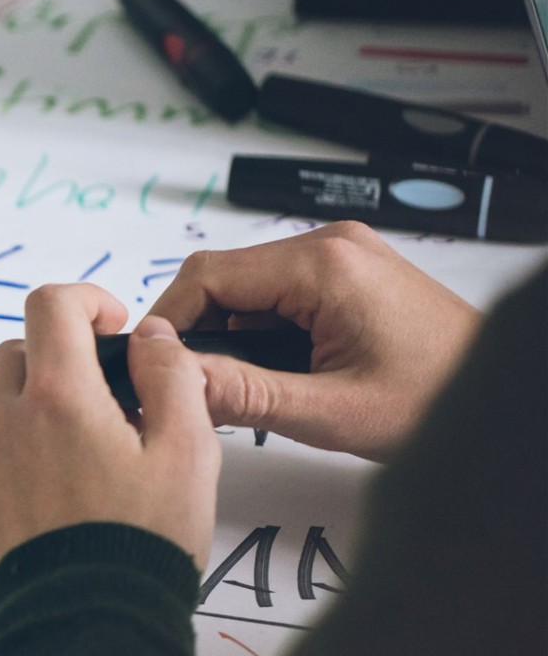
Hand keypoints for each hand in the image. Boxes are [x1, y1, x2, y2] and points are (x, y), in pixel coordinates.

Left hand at [0, 285, 220, 608]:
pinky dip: (14, 467)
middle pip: (17, 356)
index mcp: (56, 398)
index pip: (50, 306)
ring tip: (84, 465)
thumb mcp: (186, 454)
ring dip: (35, 417)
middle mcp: (0, 425)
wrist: (79, 636)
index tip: (112, 327)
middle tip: (106, 404)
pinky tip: (54, 508)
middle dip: (60, 361)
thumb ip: (171, 379)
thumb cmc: (138, 546)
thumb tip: (149, 338)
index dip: (86, 301)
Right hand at [148, 222, 479, 460]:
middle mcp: (332, 245)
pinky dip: (260, 330)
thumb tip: (172, 378)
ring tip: (240, 388)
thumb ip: (242, 393)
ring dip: (229, 334)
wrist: (506, 397)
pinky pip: (278, 292)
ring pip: (246, 287)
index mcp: (324, 264)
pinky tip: (274, 371)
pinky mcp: (349, 274)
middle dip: (196, 332)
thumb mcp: (329, 410)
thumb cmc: (440, 397)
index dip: (165, 324)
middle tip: (190, 385)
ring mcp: (342, 255)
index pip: (206, 277)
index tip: (149, 368)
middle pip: (221, 277)